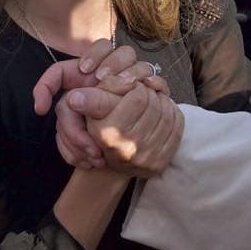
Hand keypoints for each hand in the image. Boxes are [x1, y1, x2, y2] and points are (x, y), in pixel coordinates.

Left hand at [33, 39, 168, 115]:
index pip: (101, 46)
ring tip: (125, 87)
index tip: (84, 70)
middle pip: (124, 52)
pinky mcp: (152, 95)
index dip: (94, 54)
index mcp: (100, 65)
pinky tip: (150, 90)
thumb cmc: (87, 120)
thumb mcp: (66, 109)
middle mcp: (121, 70)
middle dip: (112, 63)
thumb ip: (51, 96)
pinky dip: (155, 84)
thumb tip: (39, 107)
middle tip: (103, 79)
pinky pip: (158, 82)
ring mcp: (138, 82)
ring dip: (132, 73)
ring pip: (142, 65)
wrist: (116, 141)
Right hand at [55, 83, 181, 176]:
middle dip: (150, 93)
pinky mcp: (161, 162)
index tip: (132, 87)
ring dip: (163, 102)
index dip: (137, 86)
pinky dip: (173, 115)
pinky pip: (176, 127)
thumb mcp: (93, 112)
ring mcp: (147, 157)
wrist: (114, 163)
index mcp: (109, 133)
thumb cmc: (103, 130)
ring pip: (167, 113)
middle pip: (154, 103)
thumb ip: (90, 99)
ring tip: (153, 100)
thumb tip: (74, 97)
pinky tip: (162, 112)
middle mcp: (128, 147)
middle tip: (145, 92)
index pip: (138, 96)